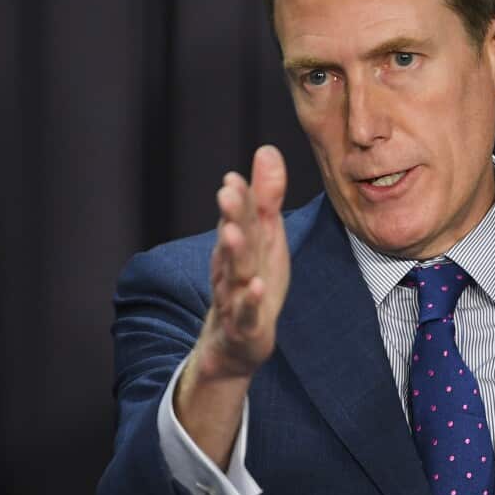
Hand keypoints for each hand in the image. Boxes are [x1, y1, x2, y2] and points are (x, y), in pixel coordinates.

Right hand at [197, 144, 290, 380]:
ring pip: (235, 274)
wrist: (233, 344)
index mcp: (241, 245)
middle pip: (234, 239)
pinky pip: (248, 314)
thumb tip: (267, 150)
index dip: (238, 198)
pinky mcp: (246, 327)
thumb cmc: (251, 281)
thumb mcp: (264, 237)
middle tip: (226, 192)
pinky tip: (257, 287)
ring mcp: (236, 298)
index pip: (239, 217)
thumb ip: (266, 197)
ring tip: (233, 232)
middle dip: (231, 216)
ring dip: (234, 253)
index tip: (233, 177)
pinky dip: (251, 301)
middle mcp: (233, 267)